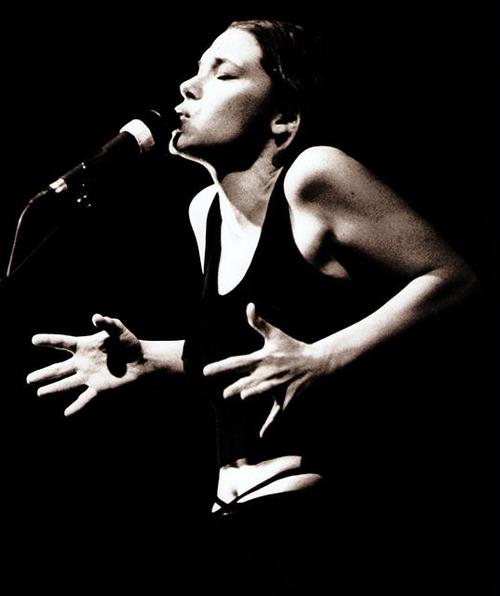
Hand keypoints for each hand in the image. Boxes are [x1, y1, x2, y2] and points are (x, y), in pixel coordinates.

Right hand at [27, 314, 144, 415]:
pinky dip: (77, 406)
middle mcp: (83, 362)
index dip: (49, 341)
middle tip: (29, 379)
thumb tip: (96, 317)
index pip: (63, 342)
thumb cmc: (129, 343)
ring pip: (67, 383)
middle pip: (59, 369)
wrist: (142, 360)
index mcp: (84, 346)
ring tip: (40, 393)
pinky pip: (85, 398)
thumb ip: (107, 323)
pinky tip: (67, 413)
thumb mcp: (118, 330)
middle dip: (44, 374)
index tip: (34, 340)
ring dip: (54, 389)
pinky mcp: (99, 387)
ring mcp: (89, 376)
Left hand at [203, 303, 325, 435]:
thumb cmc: (293, 348)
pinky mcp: (286, 400)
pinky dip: (269, 426)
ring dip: (250, 395)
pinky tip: (261, 436)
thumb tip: (249, 306)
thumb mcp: (276, 335)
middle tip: (223, 393)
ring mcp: (277, 387)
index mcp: (261, 359)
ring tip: (238, 397)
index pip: (236, 363)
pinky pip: (276, 415)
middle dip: (235, 387)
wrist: (317, 362)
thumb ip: (259, 323)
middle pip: (247, 381)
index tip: (205, 371)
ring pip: (261, 393)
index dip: (220, 367)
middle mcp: (267, 374)